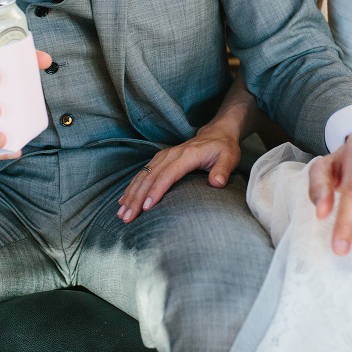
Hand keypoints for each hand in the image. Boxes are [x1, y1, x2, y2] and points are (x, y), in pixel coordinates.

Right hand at [117, 125, 241, 223]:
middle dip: (137, 199)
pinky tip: (124, 201)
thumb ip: (223, 170)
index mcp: (187, 155)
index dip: (156, 191)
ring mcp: (164, 156)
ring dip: (131, 195)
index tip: (146, 208)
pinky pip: (142, 174)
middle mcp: (171, 154)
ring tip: (122, 213)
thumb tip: (217, 183)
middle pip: (150, 178)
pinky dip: (132, 187)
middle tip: (128, 218)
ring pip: (143, 176)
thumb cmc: (223, 148)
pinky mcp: (160, 159)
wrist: (217, 132)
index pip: (168, 175)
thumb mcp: (229, 158)